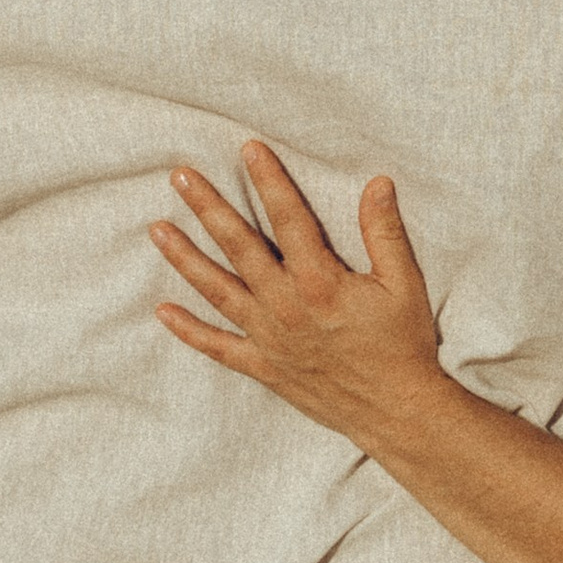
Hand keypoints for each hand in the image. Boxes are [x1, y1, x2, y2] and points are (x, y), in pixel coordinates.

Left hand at [153, 144, 448, 449]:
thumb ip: (385, 232)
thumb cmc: (403, 346)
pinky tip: (163, 312)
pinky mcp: (264, 367)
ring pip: (218, 290)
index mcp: (320, 281)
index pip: (288, 218)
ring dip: (185, 259)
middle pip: (239, 247)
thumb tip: (377, 183)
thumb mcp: (404, 285)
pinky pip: (219, 347)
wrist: (397, 412)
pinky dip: (189, 331)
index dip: (268, 180)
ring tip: (158, 230)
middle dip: (208, 208)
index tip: (248, 149)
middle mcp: (286, 306)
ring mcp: (270, 338)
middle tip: (181, 177)